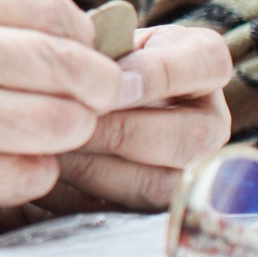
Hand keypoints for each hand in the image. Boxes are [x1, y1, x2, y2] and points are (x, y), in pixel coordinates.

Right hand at [0, 0, 124, 238]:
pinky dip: (21, 175)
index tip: (77, 59)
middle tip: (77, 105)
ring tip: (19, 135)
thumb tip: (69, 28)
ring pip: (61, 124)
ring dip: (56, 138)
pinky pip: (29, 174)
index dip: (82, 40)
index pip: (52, 6)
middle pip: (70, 67)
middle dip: (88, 93)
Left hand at [0, 22, 232, 246]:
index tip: (107, 78)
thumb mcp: (91, 43)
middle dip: (118, 131)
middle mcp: (209, 122)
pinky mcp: (158, 208)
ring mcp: (193, 170)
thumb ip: (96, 51)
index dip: (158, 74)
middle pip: (188, 138)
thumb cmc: (77, 63)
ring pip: (160, 184)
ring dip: (97, 168)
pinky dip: (82, 196)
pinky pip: (130, 213)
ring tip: (48, 149)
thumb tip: (82, 65)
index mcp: (200, 65)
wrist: (60, 104)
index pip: (206, 63)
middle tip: (64, 122)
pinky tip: (47, 175)